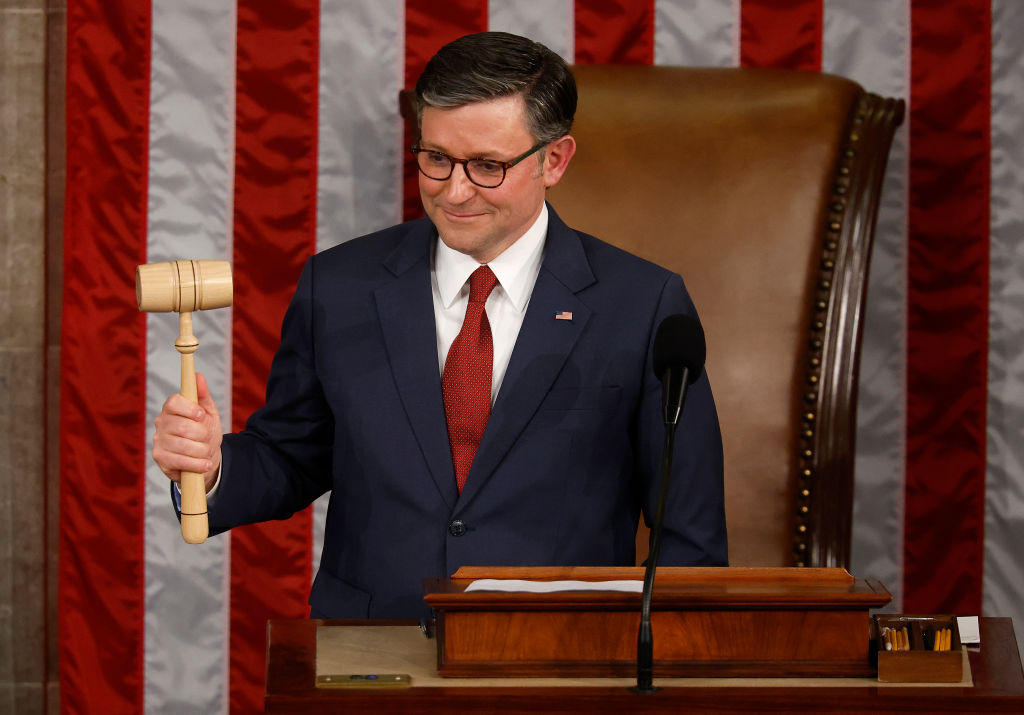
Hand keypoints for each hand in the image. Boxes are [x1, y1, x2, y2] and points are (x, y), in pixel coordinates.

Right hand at [152, 372, 222, 491]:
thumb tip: (198, 375)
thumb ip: (202, 395)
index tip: (201, 415)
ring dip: (202, 450)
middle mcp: (161, 423)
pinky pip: (180, 461)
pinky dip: (197, 464)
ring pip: (182, 445)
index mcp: (171, 408)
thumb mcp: (208, 412)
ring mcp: (159, 441)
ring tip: (208, 451)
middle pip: (182, 427)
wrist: (204, 457)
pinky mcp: (160, 458)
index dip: (189, 409)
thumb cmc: (205, 431)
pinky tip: (205, 464)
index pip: (173, 402)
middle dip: (202, 434)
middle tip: (208, 438)